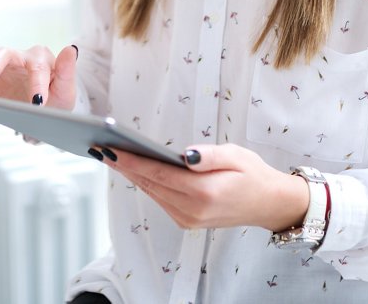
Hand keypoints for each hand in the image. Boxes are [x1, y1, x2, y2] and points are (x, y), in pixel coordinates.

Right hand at [0, 40, 77, 108]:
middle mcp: (18, 58)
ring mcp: (0, 69)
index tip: (37, 102)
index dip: (37, 84)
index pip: (37, 69)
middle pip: (7, 53)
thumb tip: (72, 48)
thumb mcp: (67, 91)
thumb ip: (67, 71)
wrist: (44, 114)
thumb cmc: (58, 100)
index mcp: (40, 60)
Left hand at [103, 143, 309, 231]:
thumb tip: (184, 155)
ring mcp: (188, 219)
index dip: (132, 161)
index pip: (158, 174)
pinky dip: (145, 183)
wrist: (268, 203)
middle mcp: (193, 211)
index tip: (110, 148)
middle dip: (124, 165)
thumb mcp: (236, 156)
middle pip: (149, 184)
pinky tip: (133, 168)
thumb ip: (209, 156)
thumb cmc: (252, 174)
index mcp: (204, 193)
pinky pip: (160, 199)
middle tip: (100, 147)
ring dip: (131, 174)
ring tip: (110, 154)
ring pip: (152, 192)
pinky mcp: (187, 221)